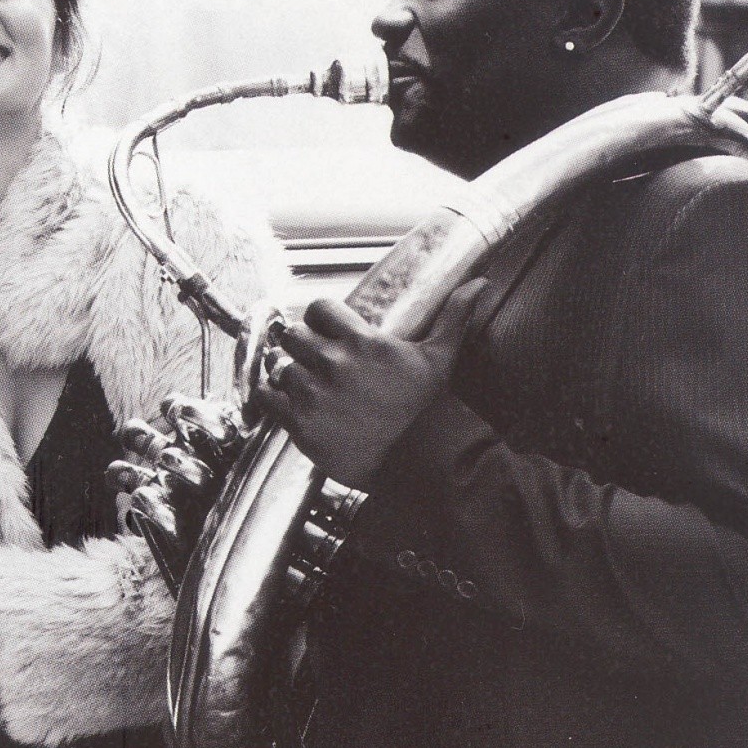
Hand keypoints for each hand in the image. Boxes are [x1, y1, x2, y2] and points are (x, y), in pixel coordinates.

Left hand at [252, 278, 487, 489]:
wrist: (422, 463)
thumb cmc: (432, 410)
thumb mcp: (441, 359)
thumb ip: (454, 317)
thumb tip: (479, 285)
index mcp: (363, 342)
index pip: (319, 308)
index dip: (318, 319)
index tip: (323, 331)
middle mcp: (334, 363)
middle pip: (293, 335)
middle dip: (300, 345)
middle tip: (310, 360)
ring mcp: (314, 394)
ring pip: (279, 367)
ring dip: (287, 374)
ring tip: (302, 385)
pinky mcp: (300, 423)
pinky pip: (268, 398)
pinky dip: (272, 398)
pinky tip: (287, 403)